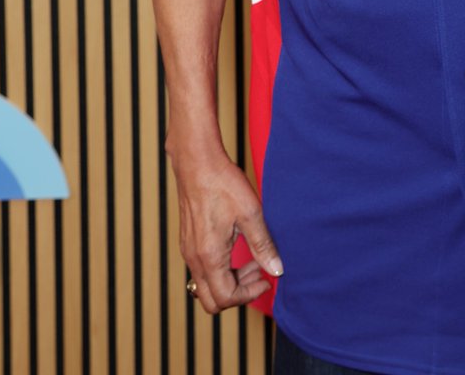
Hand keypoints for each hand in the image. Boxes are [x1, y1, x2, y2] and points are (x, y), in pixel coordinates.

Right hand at [174, 148, 282, 313]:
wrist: (197, 162)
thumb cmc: (223, 184)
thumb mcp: (250, 214)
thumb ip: (263, 245)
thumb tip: (276, 270)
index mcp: (209, 256)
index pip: (226, 297)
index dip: (249, 294)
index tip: (267, 279)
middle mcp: (194, 259)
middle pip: (211, 300)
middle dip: (238, 293)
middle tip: (259, 271)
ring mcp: (188, 251)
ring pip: (205, 286)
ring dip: (229, 281)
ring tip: (252, 259)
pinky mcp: (188, 242)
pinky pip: (202, 270)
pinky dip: (220, 270)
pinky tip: (237, 247)